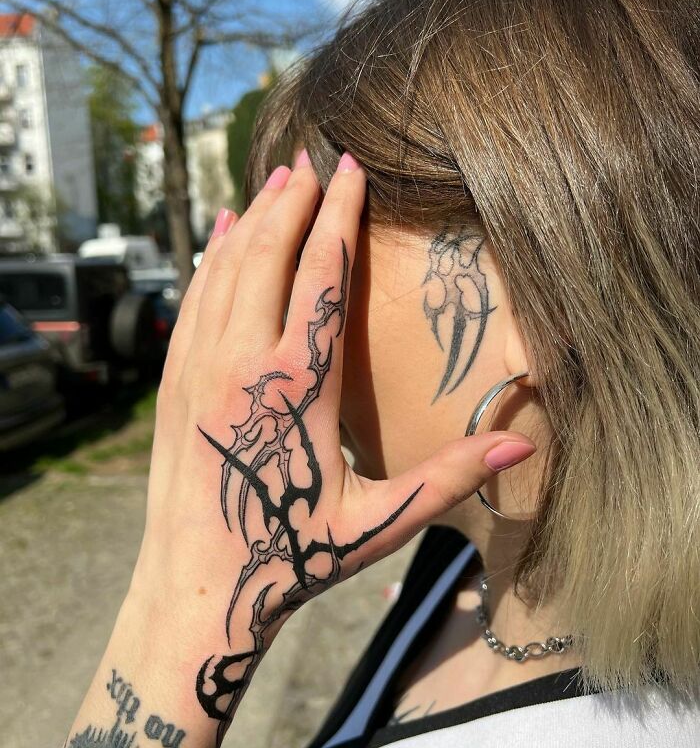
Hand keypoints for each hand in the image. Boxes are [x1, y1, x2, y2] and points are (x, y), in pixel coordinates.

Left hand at [137, 151, 536, 746]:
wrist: (196, 590)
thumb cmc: (291, 557)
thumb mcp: (376, 524)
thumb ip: (447, 477)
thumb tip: (521, 445)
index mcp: (299, 387)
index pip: (324, 277)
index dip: (340, 216)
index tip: (349, 167)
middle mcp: (242, 364)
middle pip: (269, 256)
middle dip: (293, 200)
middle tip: (311, 157)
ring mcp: (198, 369)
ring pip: (225, 270)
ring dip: (251, 220)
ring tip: (274, 180)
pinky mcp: (172, 384)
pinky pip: (191, 302)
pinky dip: (208, 260)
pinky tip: (219, 235)